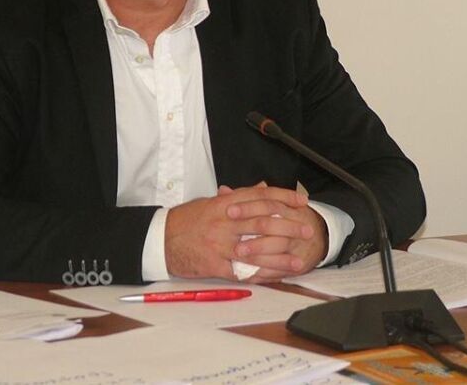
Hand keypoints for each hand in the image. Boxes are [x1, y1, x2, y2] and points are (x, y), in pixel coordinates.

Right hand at [164, 185, 308, 279]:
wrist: (160, 239)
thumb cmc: (186, 220)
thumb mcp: (211, 202)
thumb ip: (237, 197)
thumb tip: (262, 188)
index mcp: (224, 204)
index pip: (259, 197)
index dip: (283, 197)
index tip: (301, 201)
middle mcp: (224, 222)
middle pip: (262, 222)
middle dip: (288, 226)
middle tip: (307, 229)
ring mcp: (219, 244)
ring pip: (256, 250)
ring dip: (280, 257)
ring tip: (299, 261)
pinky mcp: (214, 265)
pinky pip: (242, 272)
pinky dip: (260, 276)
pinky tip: (275, 278)